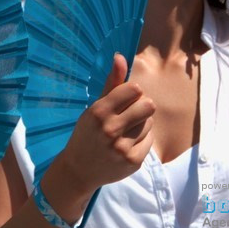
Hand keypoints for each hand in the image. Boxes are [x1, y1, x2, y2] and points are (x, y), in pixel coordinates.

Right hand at [40, 54, 155, 221]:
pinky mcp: (132, 161)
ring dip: (141, 124)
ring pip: (149, 122)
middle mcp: (110, 129)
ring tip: (125, 131)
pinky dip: (142, 140)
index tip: (125, 100)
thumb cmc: (89, 133)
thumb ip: (112, 83)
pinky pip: (149, 140)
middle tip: (129, 115)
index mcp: (99, 111)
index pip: (134, 89)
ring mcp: (121, 147)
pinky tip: (128, 144)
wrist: (79, 170)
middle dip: (141, 107)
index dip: (133, 93)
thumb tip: (120, 56)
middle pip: (147, 105)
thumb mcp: (95, 107)